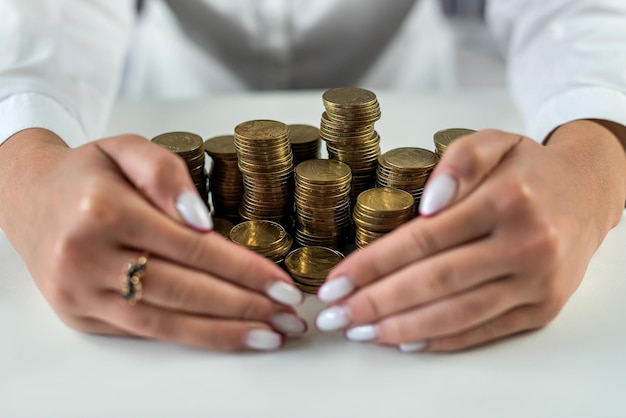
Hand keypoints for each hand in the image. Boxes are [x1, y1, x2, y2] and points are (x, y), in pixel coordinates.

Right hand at [0, 129, 304, 350]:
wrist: (27, 195)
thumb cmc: (87, 172)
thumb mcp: (126, 148)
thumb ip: (166, 174)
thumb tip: (204, 221)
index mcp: (104, 210)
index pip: (192, 248)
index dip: (243, 270)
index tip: (282, 284)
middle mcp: (87, 257)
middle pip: (184, 291)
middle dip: (245, 307)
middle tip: (290, 318)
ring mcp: (80, 291)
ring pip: (166, 322)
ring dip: (223, 333)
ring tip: (269, 337)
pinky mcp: (79, 314)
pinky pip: (144, 331)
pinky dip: (190, 337)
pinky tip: (225, 336)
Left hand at [314, 121, 625, 351]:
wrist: (587, 193)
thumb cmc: (529, 170)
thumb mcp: (493, 142)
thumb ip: (458, 162)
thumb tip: (427, 205)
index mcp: (507, 200)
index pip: (425, 239)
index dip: (374, 263)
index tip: (337, 281)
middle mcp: (526, 244)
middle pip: (435, 281)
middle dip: (377, 301)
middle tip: (334, 315)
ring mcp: (537, 282)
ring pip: (457, 313)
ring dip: (402, 327)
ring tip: (360, 331)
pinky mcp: (542, 308)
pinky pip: (484, 329)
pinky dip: (441, 338)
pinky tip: (404, 339)